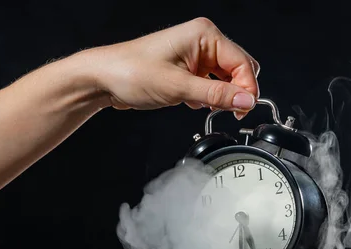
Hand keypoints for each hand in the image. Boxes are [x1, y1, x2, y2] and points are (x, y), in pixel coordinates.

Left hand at [88, 17, 259, 118]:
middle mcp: (202, 42)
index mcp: (204, 35)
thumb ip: (215, 95)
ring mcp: (195, 56)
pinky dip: (208, 97)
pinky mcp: (187, 69)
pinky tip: (195, 104)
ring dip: (221, 96)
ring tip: (207, 107)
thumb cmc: (131, 72)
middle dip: (236, 92)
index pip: (242, 62)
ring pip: (225, 79)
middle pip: (238, 69)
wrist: (103, 79)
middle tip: (229, 112)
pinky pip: (210, 85)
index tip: (243, 109)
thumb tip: (245, 100)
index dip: (246, 88)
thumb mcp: (178, 87)